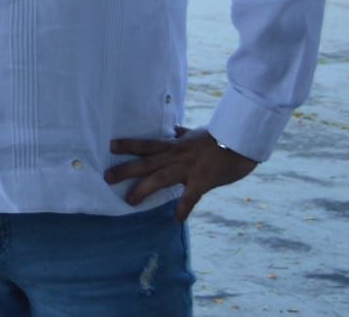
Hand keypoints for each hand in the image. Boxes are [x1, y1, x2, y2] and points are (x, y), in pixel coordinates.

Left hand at [104, 127, 256, 220]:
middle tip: (106, 177)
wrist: (241, 142)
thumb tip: (175, 129)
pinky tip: (176, 220)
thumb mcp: (196, 133)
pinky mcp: (203, 181)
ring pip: (160, 179)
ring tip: (129, 201)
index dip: (128, 144)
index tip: (110, 146)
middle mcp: (177, 156)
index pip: (146, 143)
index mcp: (174, 145)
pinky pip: (191, 197)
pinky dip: (183, 208)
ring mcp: (188, 169)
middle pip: (146, 163)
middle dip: (126, 170)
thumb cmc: (220, 137)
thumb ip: (183, 133)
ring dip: (144, 190)